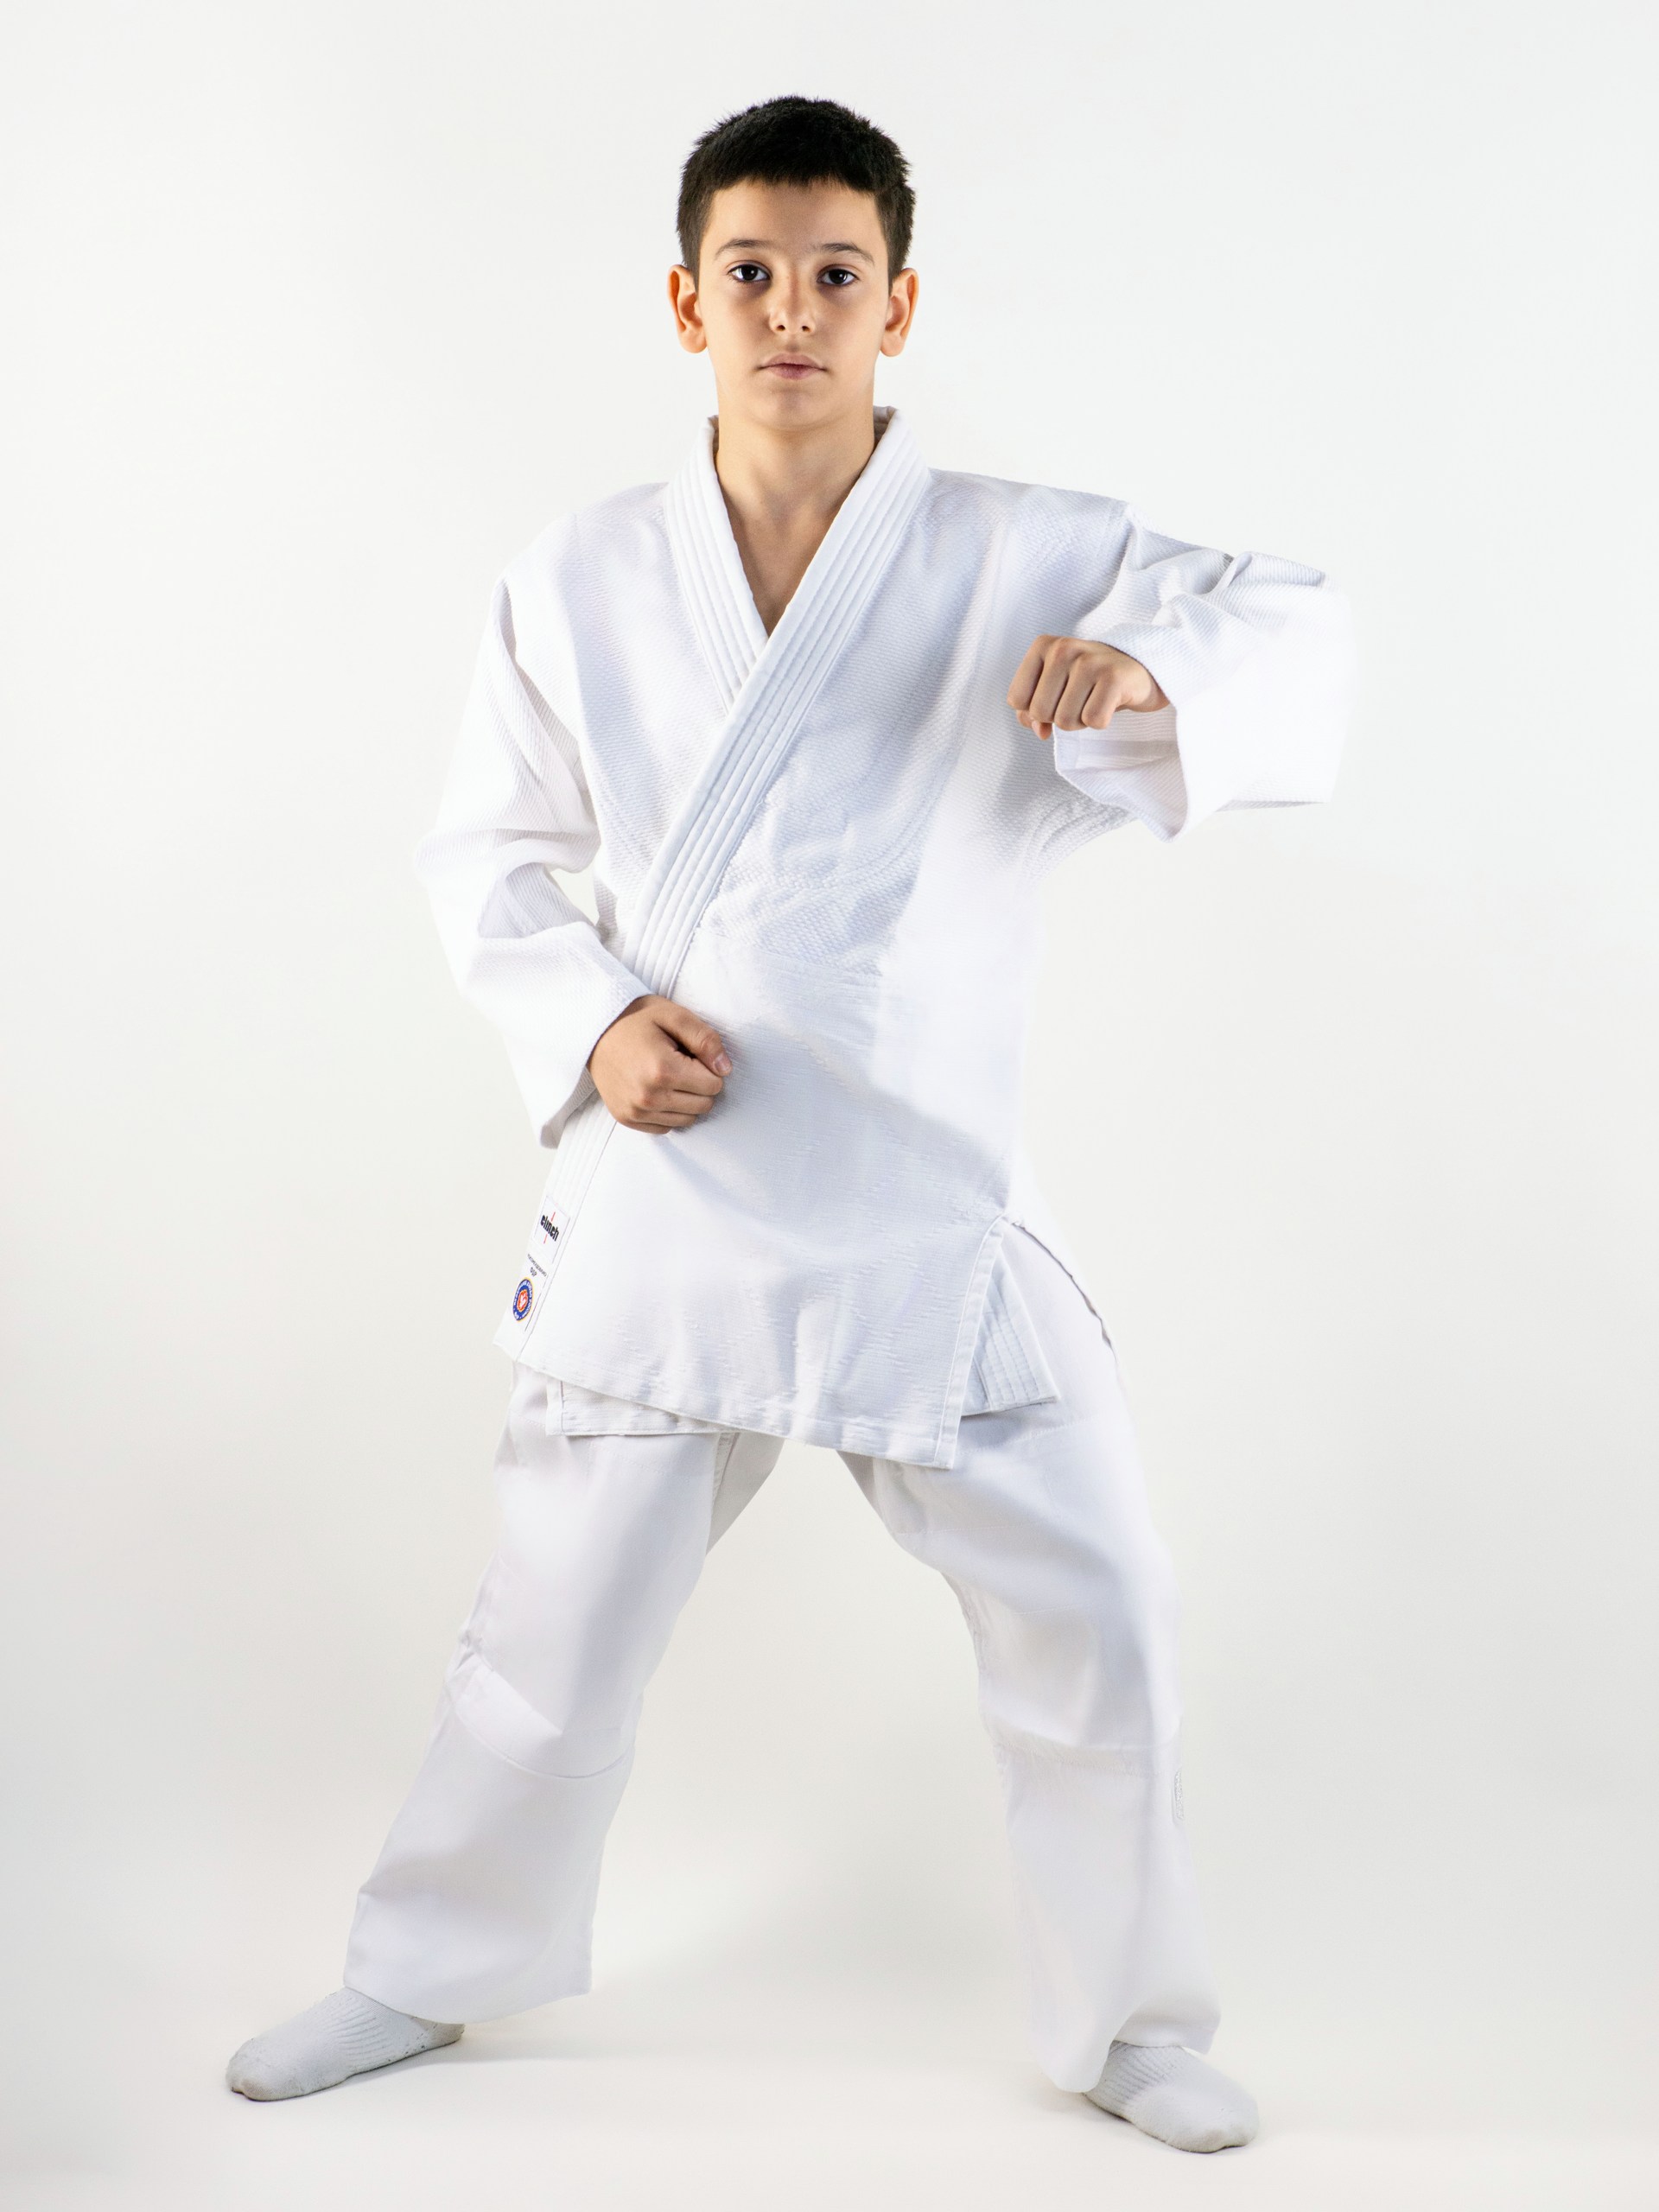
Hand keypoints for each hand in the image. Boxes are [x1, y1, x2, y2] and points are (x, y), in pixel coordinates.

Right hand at [588, 995, 731, 1132]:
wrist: (592, 1030)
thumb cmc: (636, 1019)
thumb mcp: (674, 1016)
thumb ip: (705, 1040)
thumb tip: (725, 1069)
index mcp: (663, 1070)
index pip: (714, 1085)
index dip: (709, 1068)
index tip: (690, 1054)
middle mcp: (649, 1097)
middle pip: (704, 1105)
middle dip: (699, 1085)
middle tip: (679, 1063)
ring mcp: (635, 1111)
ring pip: (687, 1120)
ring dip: (685, 1100)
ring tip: (666, 1075)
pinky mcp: (626, 1119)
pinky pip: (666, 1127)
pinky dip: (667, 1111)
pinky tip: (655, 1089)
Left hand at [1007, 636, 1167, 740]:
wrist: (1140, 669)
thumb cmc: (1091, 681)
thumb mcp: (1055, 687)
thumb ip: (1032, 709)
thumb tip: (1038, 730)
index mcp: (1043, 646)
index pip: (1017, 700)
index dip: (1035, 711)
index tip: (1057, 698)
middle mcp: (1063, 649)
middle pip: (1040, 713)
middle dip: (1059, 717)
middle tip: (1081, 699)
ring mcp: (1089, 661)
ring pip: (1065, 720)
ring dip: (1081, 720)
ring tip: (1095, 699)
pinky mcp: (1114, 677)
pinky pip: (1093, 721)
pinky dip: (1101, 721)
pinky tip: (1110, 703)